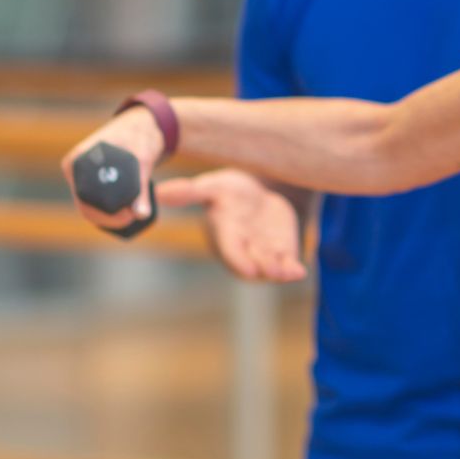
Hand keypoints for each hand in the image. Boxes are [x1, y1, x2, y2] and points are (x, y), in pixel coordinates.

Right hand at [61, 106, 165, 232]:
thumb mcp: (143, 161)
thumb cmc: (139, 136)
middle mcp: (74, 168)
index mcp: (79, 160)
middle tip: (132, 217)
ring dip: (107, 215)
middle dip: (107, 216)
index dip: (105, 214)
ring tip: (130, 215)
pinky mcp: (89, 179)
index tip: (128, 217)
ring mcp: (80, 174)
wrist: (139, 125)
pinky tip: (123, 214)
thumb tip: (141, 215)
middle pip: (84, 204)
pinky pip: (94, 200)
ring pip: (88, 205)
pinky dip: (107, 209)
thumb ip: (141, 189)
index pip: (84, 198)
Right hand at [160, 168, 306, 282]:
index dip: (239, 259)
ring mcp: (264, 253)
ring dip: (280, 272)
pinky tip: (301, 272)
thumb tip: (158, 191)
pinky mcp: (282, 252)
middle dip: (264, 267)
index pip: (230, 251)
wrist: (257, 194)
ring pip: (271, 268)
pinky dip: (293, 270)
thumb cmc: (229, 192)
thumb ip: (189, 192)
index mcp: (226, 235)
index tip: (249, 268)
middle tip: (274, 270)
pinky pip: (287, 265)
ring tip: (290, 272)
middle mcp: (244, 248)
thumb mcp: (212, 187)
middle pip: (253, 263)